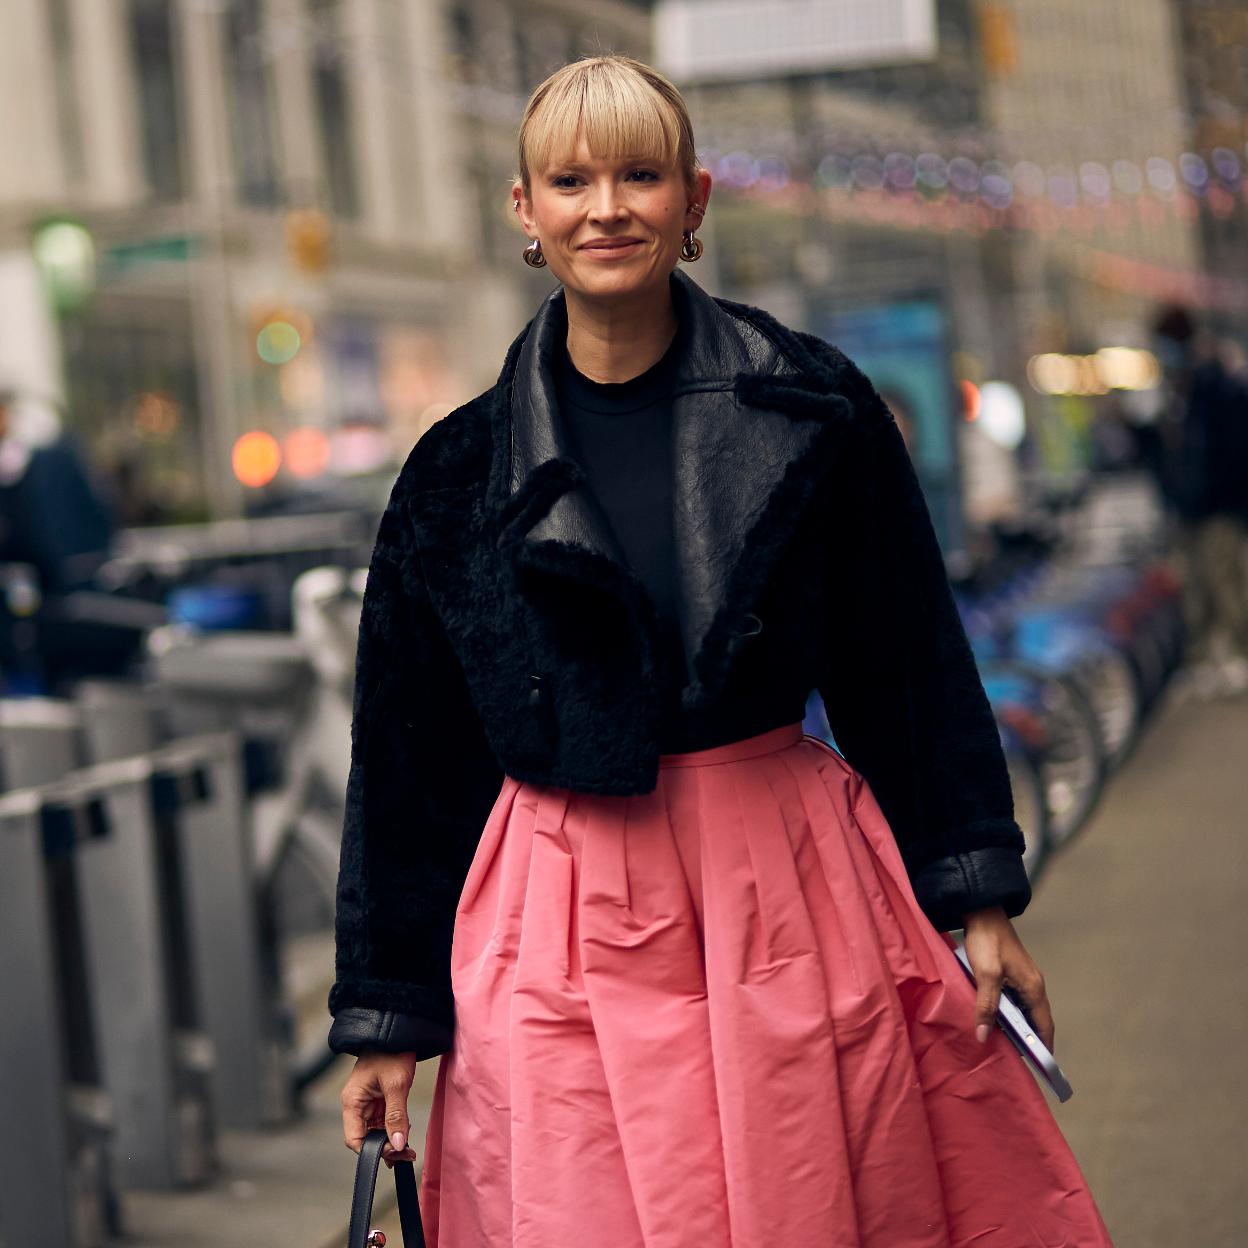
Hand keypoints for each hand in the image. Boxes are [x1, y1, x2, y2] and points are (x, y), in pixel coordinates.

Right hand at [341, 1051, 419, 1168]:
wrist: (399, 1031)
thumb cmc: (392, 1052)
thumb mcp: (396, 1084)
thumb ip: (396, 1116)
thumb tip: (396, 1145)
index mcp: (352, 1101)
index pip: (354, 1139)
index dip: (372, 1151)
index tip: (393, 1153)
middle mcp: (357, 1104)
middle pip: (365, 1138)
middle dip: (384, 1148)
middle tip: (406, 1153)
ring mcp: (367, 1102)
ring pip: (375, 1131)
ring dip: (390, 1140)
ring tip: (408, 1148)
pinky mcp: (378, 1099)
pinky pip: (383, 1121)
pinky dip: (393, 1129)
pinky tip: (405, 1132)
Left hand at [962, 905, 1054, 1053]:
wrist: (982, 911)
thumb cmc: (986, 940)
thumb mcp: (985, 974)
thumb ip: (986, 1006)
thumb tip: (983, 1036)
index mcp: (1033, 987)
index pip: (1044, 1026)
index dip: (1043, 1047)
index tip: (1041, 1068)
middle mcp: (1033, 985)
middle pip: (1036, 1021)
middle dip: (1030, 1041)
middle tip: (1018, 1062)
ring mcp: (1023, 979)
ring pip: (1024, 1011)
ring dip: (1017, 1028)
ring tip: (1004, 1046)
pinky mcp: (1012, 974)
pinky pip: (1015, 1001)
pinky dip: (1009, 1014)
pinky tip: (994, 1021)